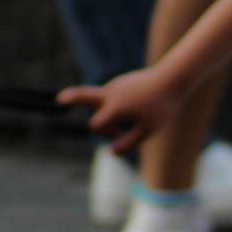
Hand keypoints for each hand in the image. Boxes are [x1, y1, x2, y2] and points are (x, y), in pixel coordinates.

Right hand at [58, 65, 191, 154]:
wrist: (172, 80)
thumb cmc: (161, 108)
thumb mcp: (148, 130)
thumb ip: (129, 143)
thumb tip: (111, 151)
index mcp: (114, 107)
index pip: (96, 125)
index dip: (106, 134)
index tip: (121, 134)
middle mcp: (109, 94)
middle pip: (82, 95)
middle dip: (70, 98)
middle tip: (59, 100)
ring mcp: (113, 86)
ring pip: (100, 100)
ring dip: (105, 110)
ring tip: (130, 114)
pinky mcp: (120, 83)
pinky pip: (111, 95)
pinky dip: (115, 104)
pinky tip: (136, 105)